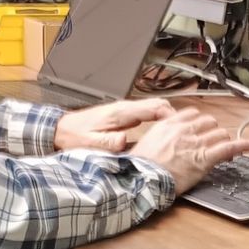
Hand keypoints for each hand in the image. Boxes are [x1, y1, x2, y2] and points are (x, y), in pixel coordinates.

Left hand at [53, 98, 174, 152]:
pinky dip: (159, 121)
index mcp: (121, 112)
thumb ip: (108, 141)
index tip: (181, 126)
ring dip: (168, 118)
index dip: (171, 115)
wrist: (61, 129)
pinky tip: (164, 133)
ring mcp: (125, 112)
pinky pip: (148, 115)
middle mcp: (125, 109)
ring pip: (155, 109)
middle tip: (187, 131)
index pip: (153, 107)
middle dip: (175, 117)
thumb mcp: (90, 142)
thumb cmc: (74, 135)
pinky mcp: (124, 117)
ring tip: (180, 132)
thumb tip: (124, 140)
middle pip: (158, 106)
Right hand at [130, 108, 248, 192]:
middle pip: (208, 122)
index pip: (192, 114)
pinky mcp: (204, 159)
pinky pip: (228, 147)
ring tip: (227, 148)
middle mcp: (184, 131)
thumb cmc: (140, 167)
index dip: (199, 122)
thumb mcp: (145, 143)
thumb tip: (162, 139)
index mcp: (169, 125)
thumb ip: (158, 136)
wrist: (141, 179)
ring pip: (219, 133)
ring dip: (224, 139)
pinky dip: (241, 145)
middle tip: (214, 140)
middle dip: (213, 130)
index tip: (201, 128)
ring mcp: (195, 144)